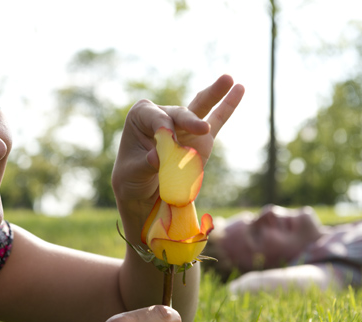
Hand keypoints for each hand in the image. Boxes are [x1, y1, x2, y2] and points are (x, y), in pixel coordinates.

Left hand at [112, 75, 244, 209]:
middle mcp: (163, 115)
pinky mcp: (202, 137)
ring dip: (215, 93)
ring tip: (229, 79)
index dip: (163, 131)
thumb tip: (159, 158)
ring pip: (200, 107)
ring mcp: (184, 124)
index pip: (154, 118)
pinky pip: (217, 120)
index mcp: (140, 116)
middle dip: (190, 121)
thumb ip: (146, 164)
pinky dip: (228, 106)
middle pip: (178, 113)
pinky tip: (239, 89)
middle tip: (203, 130)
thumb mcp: (133, 173)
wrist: (145, 193)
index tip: (166, 148)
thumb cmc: (132, 178)